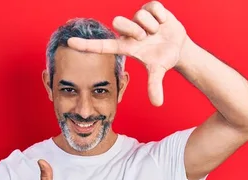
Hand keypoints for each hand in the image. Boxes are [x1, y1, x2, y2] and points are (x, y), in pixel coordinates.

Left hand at [67, 1, 187, 106]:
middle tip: (146, 37)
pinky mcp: (150, 8)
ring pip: (140, 15)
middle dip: (135, 30)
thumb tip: (157, 103)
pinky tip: (163, 23)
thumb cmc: (163, 58)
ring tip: (157, 32)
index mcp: (126, 46)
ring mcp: (138, 18)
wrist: (178, 47)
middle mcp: (129, 31)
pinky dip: (161, 16)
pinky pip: (153, 7)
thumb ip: (154, 85)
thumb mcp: (158, 71)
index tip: (69, 43)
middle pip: (119, 22)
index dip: (87, 45)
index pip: (102, 45)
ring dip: (152, 26)